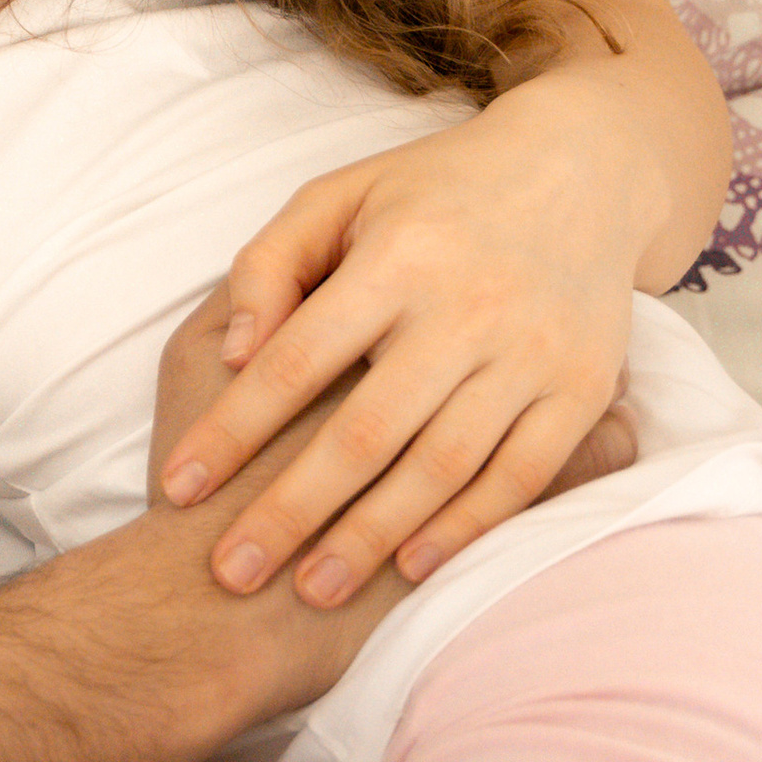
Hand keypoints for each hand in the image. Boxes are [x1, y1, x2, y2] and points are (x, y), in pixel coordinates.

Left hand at [154, 95, 641, 605]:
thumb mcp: (338, 197)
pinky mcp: (583, 387)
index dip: (231, 430)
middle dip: (289, 510)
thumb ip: (272, 265)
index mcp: (396, 257)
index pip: (294, 360)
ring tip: (309, 591)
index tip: (178, 489)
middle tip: (228, 575)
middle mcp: (466, 307)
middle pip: (362, 430)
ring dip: (372, 536)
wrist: (582, 171)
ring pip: (441, 465)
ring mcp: (532, 352)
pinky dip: (468, 526)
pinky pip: (521, 474)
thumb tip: (242, 354)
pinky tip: (412, 567)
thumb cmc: (432, 193)